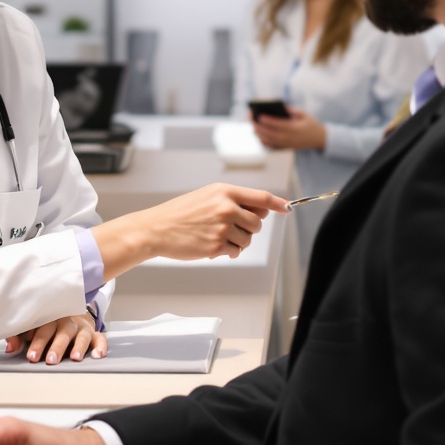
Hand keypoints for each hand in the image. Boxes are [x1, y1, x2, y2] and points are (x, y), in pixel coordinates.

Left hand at [6, 313, 105, 364]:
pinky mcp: (94, 332)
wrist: (70, 309)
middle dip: (56, 347)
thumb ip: (18, 336)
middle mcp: (66, 321)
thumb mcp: (31, 326)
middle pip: (62, 332)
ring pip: (81, 335)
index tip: (31, 356)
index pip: (42, 329)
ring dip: (79, 346)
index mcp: (49, 317)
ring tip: (74, 358)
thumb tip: (10, 349)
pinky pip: (100, 338)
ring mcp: (81, 327)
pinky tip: (98, 355)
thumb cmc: (47, 322)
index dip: (37, 342)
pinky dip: (101, 346)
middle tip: (51, 361)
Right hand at [98, 183, 286, 270]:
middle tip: (229, 229)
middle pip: (257, 223)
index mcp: (224, 192)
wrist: (157, 228)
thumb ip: (234, 201)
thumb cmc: (181, 213)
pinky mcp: (217, 245)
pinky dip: (227, 252)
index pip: (260, 197)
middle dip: (248, 229)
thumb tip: (262, 212)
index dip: (277, 203)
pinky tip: (211, 246)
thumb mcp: (207, 197)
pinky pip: (235, 252)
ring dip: (237, 242)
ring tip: (216, 237)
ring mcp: (222, 227)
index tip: (287, 208)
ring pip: (247, 239)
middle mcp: (226, 207)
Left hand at [250, 107, 327, 151]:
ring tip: (252, 123)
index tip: (260, 116)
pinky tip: (257, 132)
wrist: (317, 139)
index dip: (268, 121)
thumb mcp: (305, 115)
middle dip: (259, 126)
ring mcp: (286, 145)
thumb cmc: (310, 124)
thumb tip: (282, 108)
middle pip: (270, 133)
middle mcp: (289, 138)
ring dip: (258, 132)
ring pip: (268, 140)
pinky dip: (262, 140)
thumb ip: (294, 111)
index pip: (279, 125)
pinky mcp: (284, 148)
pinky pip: (270, 146)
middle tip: (250, 118)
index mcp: (295, 129)